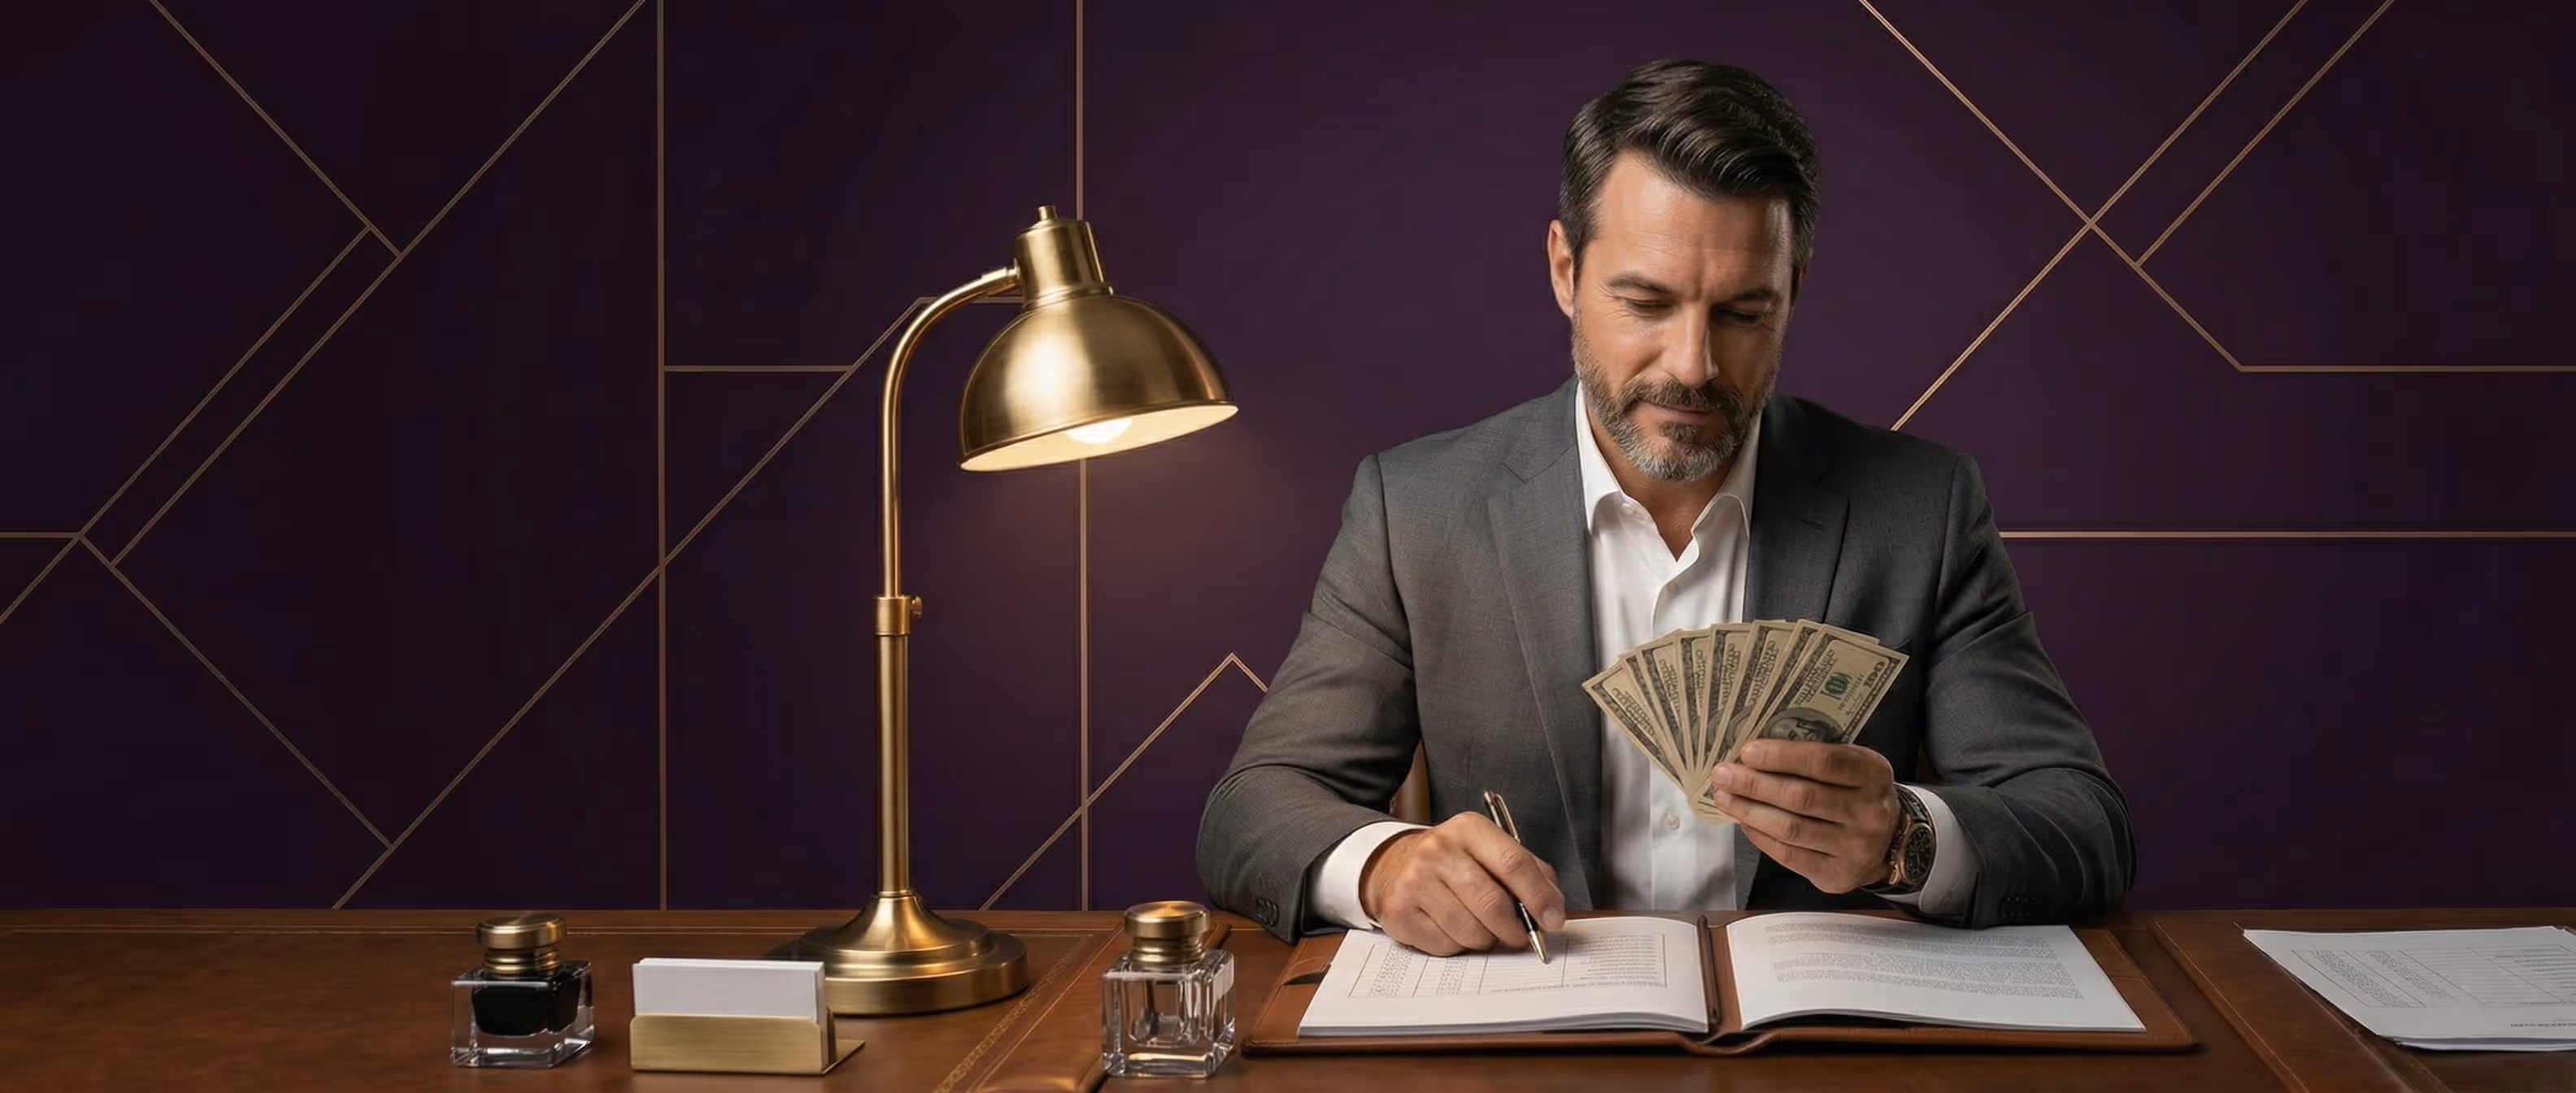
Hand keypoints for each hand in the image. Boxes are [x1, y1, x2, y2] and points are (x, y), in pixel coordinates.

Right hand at [1358, 813, 1566, 954]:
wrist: (1396, 866)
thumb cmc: (1457, 863)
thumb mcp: (1492, 852)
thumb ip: (1530, 874)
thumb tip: (1553, 911)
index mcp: (1469, 829)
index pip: (1514, 863)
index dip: (1539, 896)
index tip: (1553, 920)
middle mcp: (1438, 849)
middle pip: (1494, 904)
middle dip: (1515, 929)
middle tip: (1520, 936)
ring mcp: (1415, 880)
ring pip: (1472, 932)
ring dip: (1485, 939)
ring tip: (1478, 925)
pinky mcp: (1400, 911)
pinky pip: (1446, 946)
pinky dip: (1457, 946)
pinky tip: (1449, 927)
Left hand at [1710, 740, 1900, 893]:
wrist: (1890, 840)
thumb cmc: (1856, 793)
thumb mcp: (1851, 766)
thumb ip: (1814, 758)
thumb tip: (1753, 755)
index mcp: (1874, 775)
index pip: (1824, 762)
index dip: (1782, 756)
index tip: (1747, 751)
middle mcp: (1870, 812)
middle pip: (1802, 797)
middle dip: (1755, 784)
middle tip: (1723, 773)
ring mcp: (1856, 847)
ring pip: (1791, 828)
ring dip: (1750, 811)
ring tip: (1724, 797)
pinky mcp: (1838, 875)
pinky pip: (1789, 855)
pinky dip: (1761, 837)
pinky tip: (1745, 822)